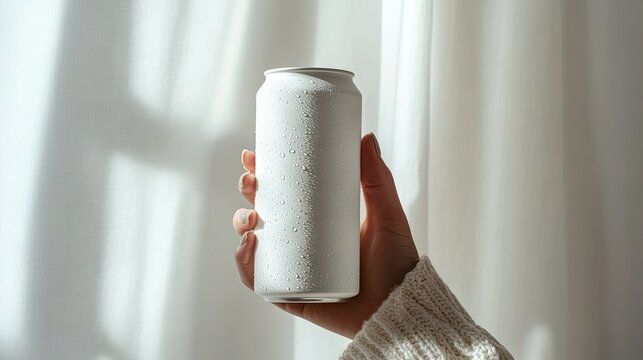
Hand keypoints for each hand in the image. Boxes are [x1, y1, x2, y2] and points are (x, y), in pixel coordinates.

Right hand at [232, 133, 418, 338]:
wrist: (399, 308)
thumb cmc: (395, 262)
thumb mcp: (386, 215)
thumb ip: (378, 179)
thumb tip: (366, 137)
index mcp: (316, 220)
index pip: (282, 192)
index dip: (262, 174)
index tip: (252, 155)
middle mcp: (299, 242)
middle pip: (261, 212)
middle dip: (248, 193)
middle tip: (251, 182)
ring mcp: (291, 268)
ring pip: (253, 243)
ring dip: (240, 224)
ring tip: (251, 218)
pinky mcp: (289, 294)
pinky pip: (258, 280)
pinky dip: (244, 264)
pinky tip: (248, 246)